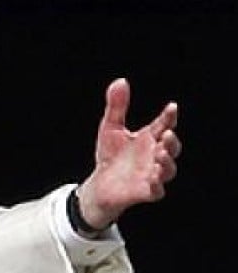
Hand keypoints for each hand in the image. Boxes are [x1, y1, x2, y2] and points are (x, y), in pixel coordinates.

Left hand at [76, 77, 181, 228]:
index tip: (171, 108)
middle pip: (172, 147)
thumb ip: (116, 106)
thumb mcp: (110, 128)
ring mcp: (153, 174)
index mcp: (150, 138)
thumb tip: (120, 80)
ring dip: (168, 162)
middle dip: (172, 141)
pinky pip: (157, 191)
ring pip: (169, 170)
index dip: (169, 116)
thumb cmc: (110, 155)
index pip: (164, 124)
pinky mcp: (146, 192)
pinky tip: (153, 178)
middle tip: (167, 134)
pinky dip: (157, 185)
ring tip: (161, 153)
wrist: (99, 184)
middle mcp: (155, 155)